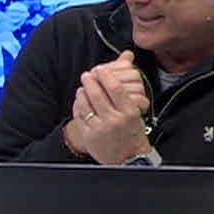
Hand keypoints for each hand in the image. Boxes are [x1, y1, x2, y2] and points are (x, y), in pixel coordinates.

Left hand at [64, 50, 153, 164]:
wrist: (129, 158)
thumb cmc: (133, 130)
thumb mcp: (136, 110)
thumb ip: (128, 86)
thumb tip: (127, 56)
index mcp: (129, 112)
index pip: (115, 88)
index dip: (106, 76)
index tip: (100, 69)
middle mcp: (114, 120)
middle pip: (98, 94)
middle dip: (90, 81)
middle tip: (87, 74)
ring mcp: (100, 129)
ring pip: (87, 104)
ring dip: (83, 92)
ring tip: (83, 87)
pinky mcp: (89, 136)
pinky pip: (79, 116)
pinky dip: (78, 105)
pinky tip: (80, 100)